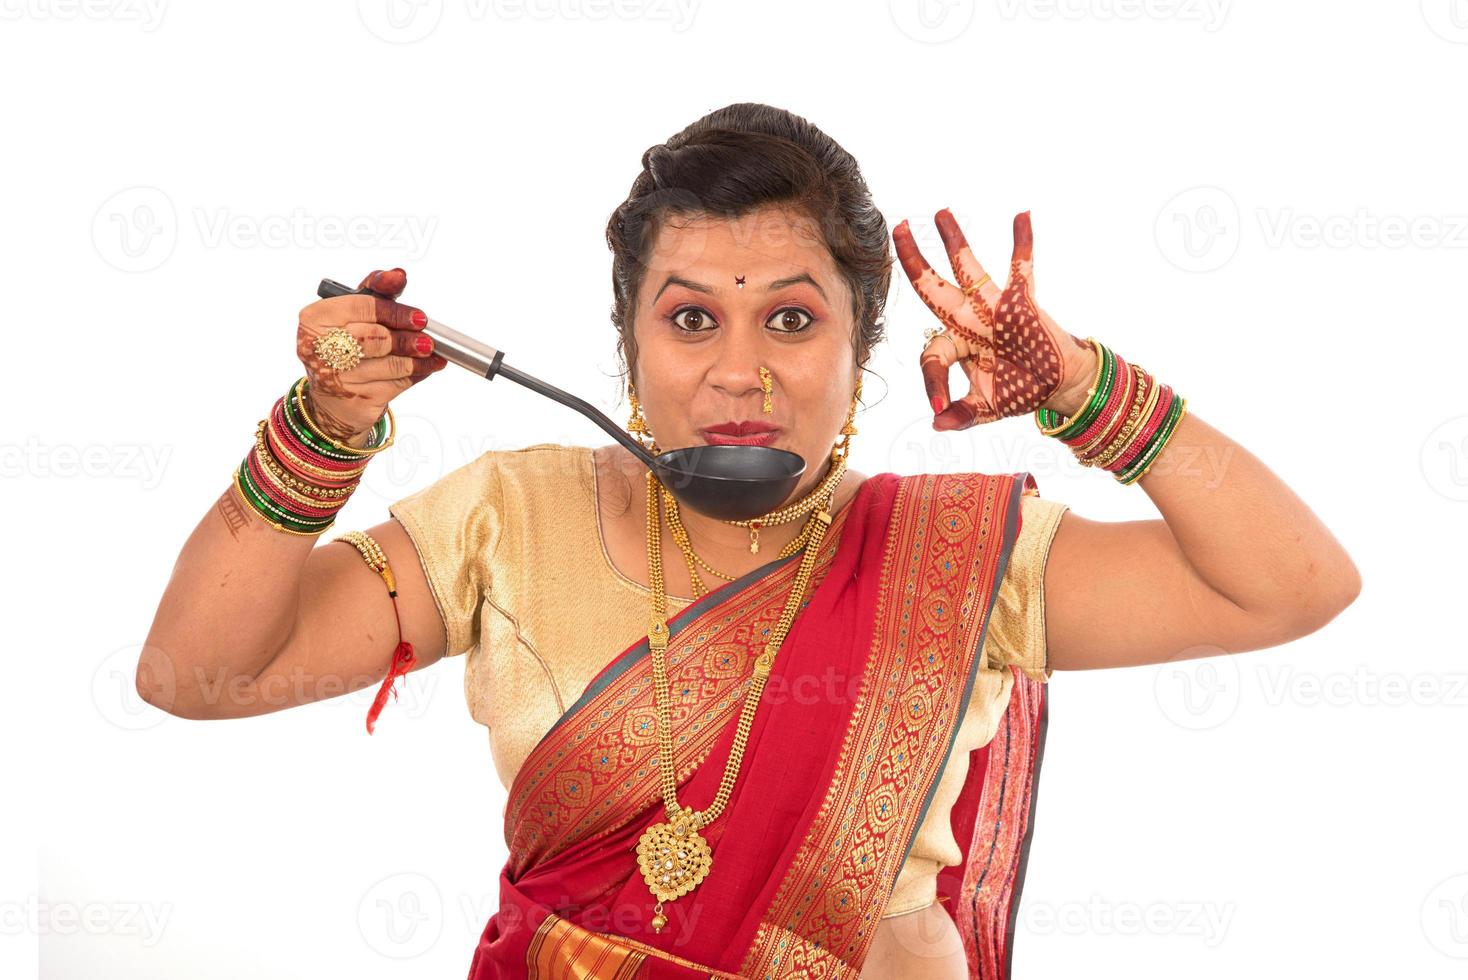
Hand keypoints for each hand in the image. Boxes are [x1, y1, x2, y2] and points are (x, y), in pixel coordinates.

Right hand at [294, 268, 446, 441]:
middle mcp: (320, 348)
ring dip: (418, 359)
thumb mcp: (355, 312)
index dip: (395, 312)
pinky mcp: (356, 400)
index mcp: (314, 318)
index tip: (419, 317)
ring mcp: (336, 378)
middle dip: (408, 339)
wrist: (334, 396)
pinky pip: (395, 384)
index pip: (363, 307)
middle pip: (376, 338)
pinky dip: (415, 375)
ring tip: (431, 354)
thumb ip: (377, 291)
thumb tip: (398, 274)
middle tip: (427, 340)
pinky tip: (424, 368)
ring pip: (389, 364)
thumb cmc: (345, 343)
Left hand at [893, 210, 1096, 430]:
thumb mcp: (985, 409)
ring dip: (955, 241)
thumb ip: (961, 416)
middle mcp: (968, 320)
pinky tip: (1022, 215)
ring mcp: (993, 307)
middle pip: (933, 287)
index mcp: (955, 344)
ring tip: (940, 213)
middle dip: (914, 260)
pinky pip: (1022, 268)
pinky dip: (1023, 243)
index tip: (939, 407)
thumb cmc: (1016, 391)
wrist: (1056, 386)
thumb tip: (936, 423)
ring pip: (969, 269)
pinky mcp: (1023, 302)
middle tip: (899, 229)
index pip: (932, 355)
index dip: (934, 382)